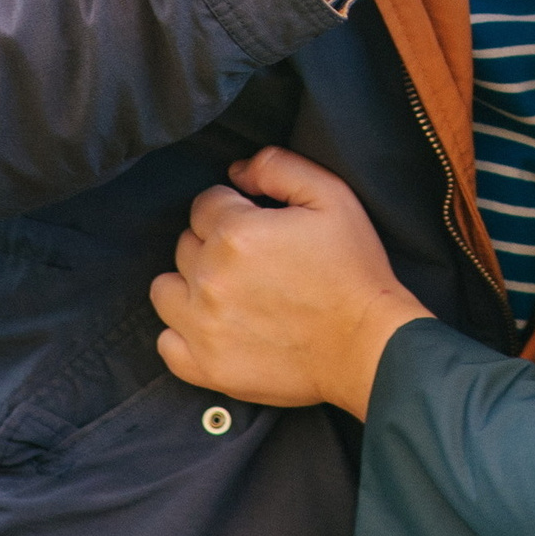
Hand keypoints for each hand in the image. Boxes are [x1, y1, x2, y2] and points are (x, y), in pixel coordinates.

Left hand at [151, 148, 426, 418]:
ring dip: (189, 285)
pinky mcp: (207, 368)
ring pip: (165, 290)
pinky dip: (184, 332)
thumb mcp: (331, 196)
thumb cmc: (353, 270)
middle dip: (212, 244)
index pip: (205, 204)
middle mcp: (211, 279)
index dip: (232, 208)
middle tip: (254, 259)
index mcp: (236, 234)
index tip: (257, 224)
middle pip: (185, 245)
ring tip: (228, 291)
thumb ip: (278, 167)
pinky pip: (166, 343)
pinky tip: (215, 326)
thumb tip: (237, 171)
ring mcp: (204, 328)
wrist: (368, 345)